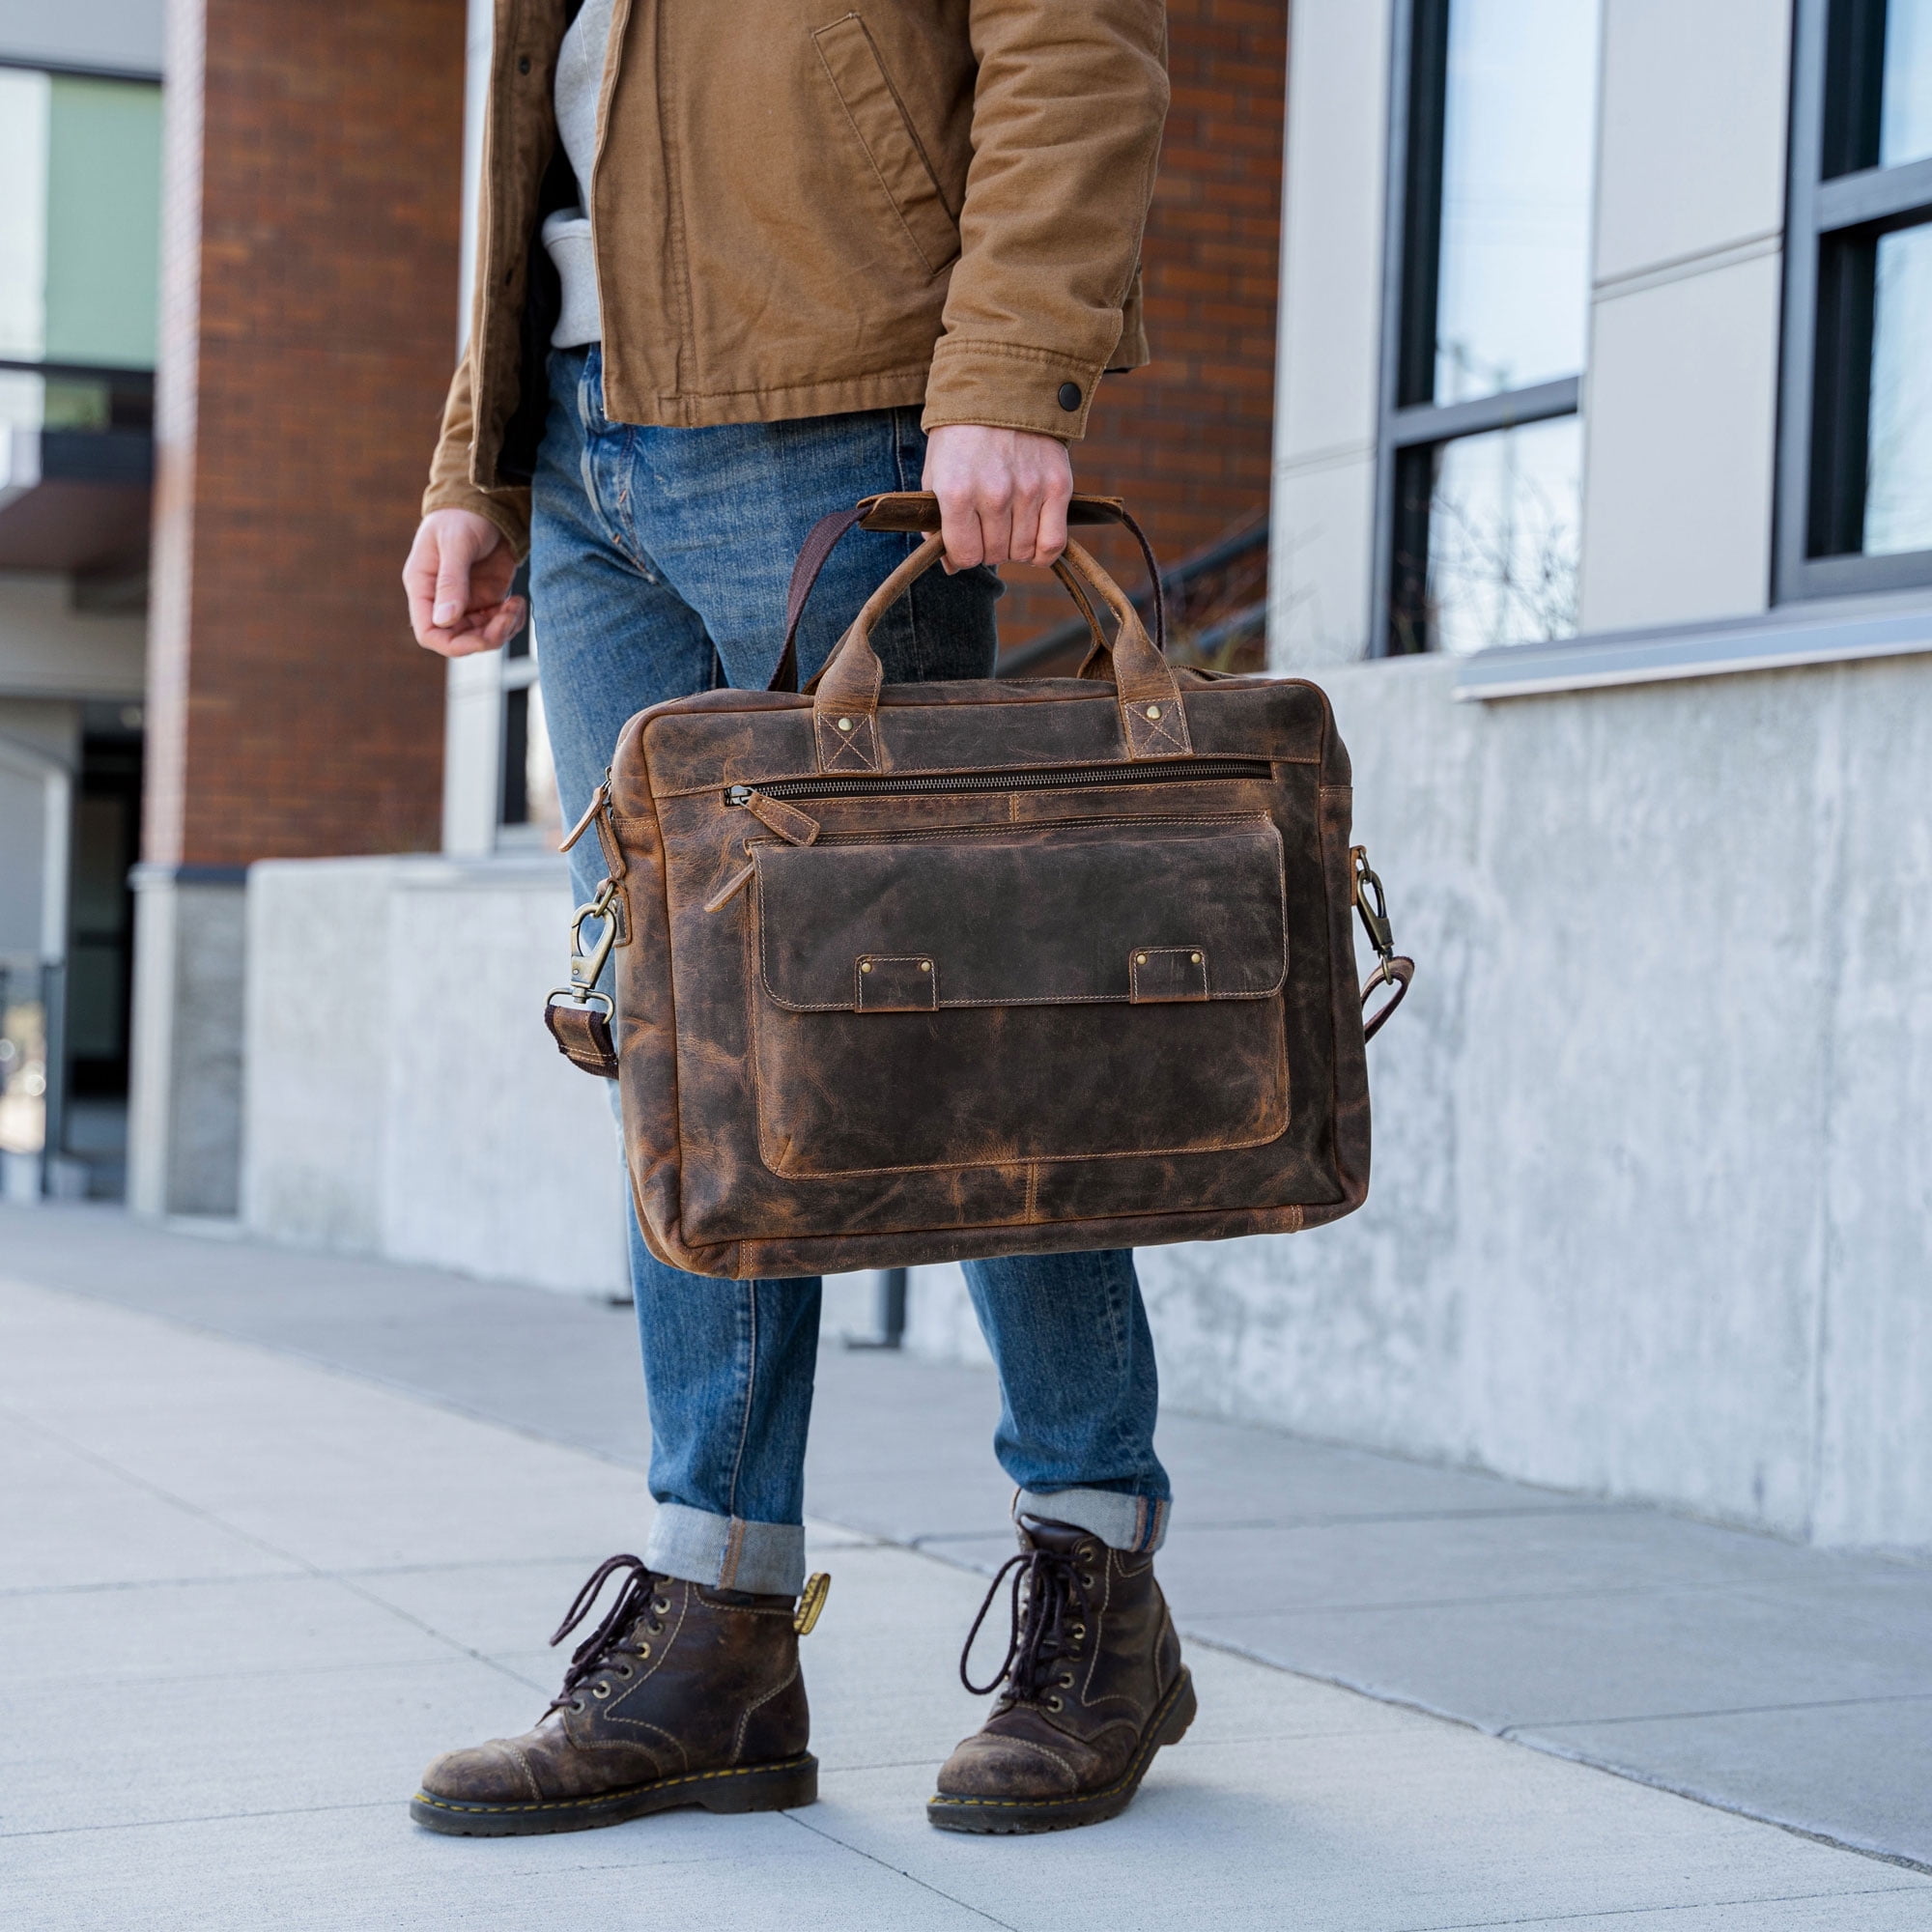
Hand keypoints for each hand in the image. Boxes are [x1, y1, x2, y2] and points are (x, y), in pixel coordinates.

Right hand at [403, 509, 524, 656]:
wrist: (488, 502)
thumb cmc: (463, 516)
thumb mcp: (456, 544)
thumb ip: (451, 582)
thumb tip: (443, 620)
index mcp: (423, 586)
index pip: (429, 633)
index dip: (453, 645)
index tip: (482, 638)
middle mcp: (441, 599)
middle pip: (459, 639)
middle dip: (486, 637)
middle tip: (508, 616)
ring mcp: (466, 601)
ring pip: (482, 636)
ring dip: (502, 629)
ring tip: (515, 605)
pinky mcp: (488, 599)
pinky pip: (498, 624)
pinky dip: (511, 621)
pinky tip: (518, 602)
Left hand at [922, 424, 1072, 572]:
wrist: (1001, 389)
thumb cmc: (962, 437)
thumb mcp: (936, 473)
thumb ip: (937, 523)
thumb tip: (951, 566)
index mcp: (957, 492)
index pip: (965, 555)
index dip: (962, 555)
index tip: (965, 542)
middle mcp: (994, 494)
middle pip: (994, 555)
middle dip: (987, 548)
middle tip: (986, 527)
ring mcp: (1029, 490)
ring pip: (1022, 552)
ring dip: (1013, 547)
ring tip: (1008, 525)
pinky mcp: (1057, 486)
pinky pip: (1053, 544)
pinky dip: (1042, 552)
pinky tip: (1033, 540)